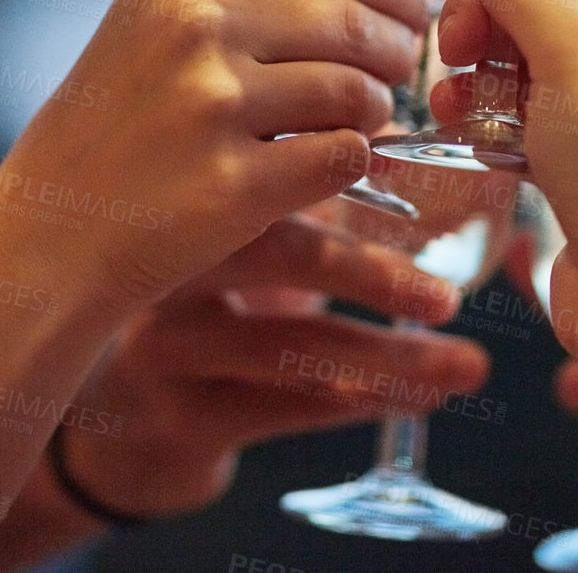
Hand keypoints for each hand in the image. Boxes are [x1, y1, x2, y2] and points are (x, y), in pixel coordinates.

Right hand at [0, 0, 428, 308]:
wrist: (47, 234)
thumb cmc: (121, 124)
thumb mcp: (162, 23)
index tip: (416, 13)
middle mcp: (195, 22)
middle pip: (356, 25)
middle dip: (396, 54)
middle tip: (398, 78)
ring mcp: (211, 104)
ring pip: (359, 93)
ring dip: (373, 116)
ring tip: (351, 126)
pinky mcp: (233, 183)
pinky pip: (345, 158)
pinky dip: (351, 165)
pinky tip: (326, 168)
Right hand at [54, 212, 488, 518]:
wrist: (110, 431)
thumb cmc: (202, 315)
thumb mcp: (242, 251)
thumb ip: (306, 203)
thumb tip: (407, 146)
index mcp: (189, 204)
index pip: (274, 176)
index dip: (354, 179)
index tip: (431, 187)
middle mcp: (166, 266)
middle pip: (281, 256)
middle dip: (375, 275)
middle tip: (447, 299)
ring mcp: (166, 347)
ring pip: (292, 348)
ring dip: (389, 358)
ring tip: (466, 366)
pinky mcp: (182, 418)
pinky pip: (286, 407)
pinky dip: (361, 401)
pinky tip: (419, 398)